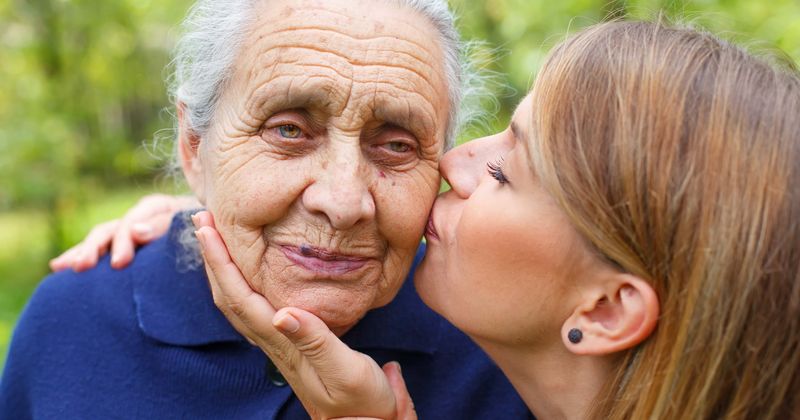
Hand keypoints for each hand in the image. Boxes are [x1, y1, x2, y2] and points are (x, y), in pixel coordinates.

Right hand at [49, 194, 197, 271]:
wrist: (216, 237)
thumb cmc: (211, 232)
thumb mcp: (194, 225)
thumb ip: (167, 226)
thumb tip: (135, 231)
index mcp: (161, 208)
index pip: (137, 219)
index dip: (126, 239)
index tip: (119, 262)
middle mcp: (142, 216)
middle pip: (114, 228)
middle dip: (97, 247)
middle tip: (85, 267)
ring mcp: (131, 229)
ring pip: (102, 236)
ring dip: (84, 251)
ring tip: (65, 267)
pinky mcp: (125, 244)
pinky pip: (100, 248)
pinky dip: (82, 254)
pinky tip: (59, 265)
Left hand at [192, 211, 416, 419]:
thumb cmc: (361, 399)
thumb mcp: (345, 369)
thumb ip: (316, 341)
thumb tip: (283, 313)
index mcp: (284, 341)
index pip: (240, 296)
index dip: (221, 261)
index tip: (206, 228)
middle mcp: (274, 340)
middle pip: (229, 296)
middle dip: (212, 257)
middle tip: (202, 219)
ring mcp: (279, 343)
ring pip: (237, 302)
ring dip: (222, 269)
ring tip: (216, 239)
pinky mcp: (289, 344)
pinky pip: (252, 307)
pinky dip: (239, 282)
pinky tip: (246, 272)